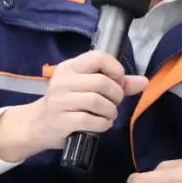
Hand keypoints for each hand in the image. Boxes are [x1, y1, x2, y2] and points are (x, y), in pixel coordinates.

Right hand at [0, 51, 147, 161]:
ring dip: (110, 111)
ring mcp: (60, 101)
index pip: (98, 57)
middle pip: (102, 83)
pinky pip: (91, 121)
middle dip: (116, 95)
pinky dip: (103, 124)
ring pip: (97, 102)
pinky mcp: (62, 121)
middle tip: (114, 103)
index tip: (118, 81)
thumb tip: (144, 82)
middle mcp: (63, 81)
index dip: (115, 69)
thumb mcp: (86, 87)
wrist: (38, 125)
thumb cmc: (67, 103)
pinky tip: (101, 124)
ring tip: (108, 115)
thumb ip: (116, 83)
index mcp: (69, 67)